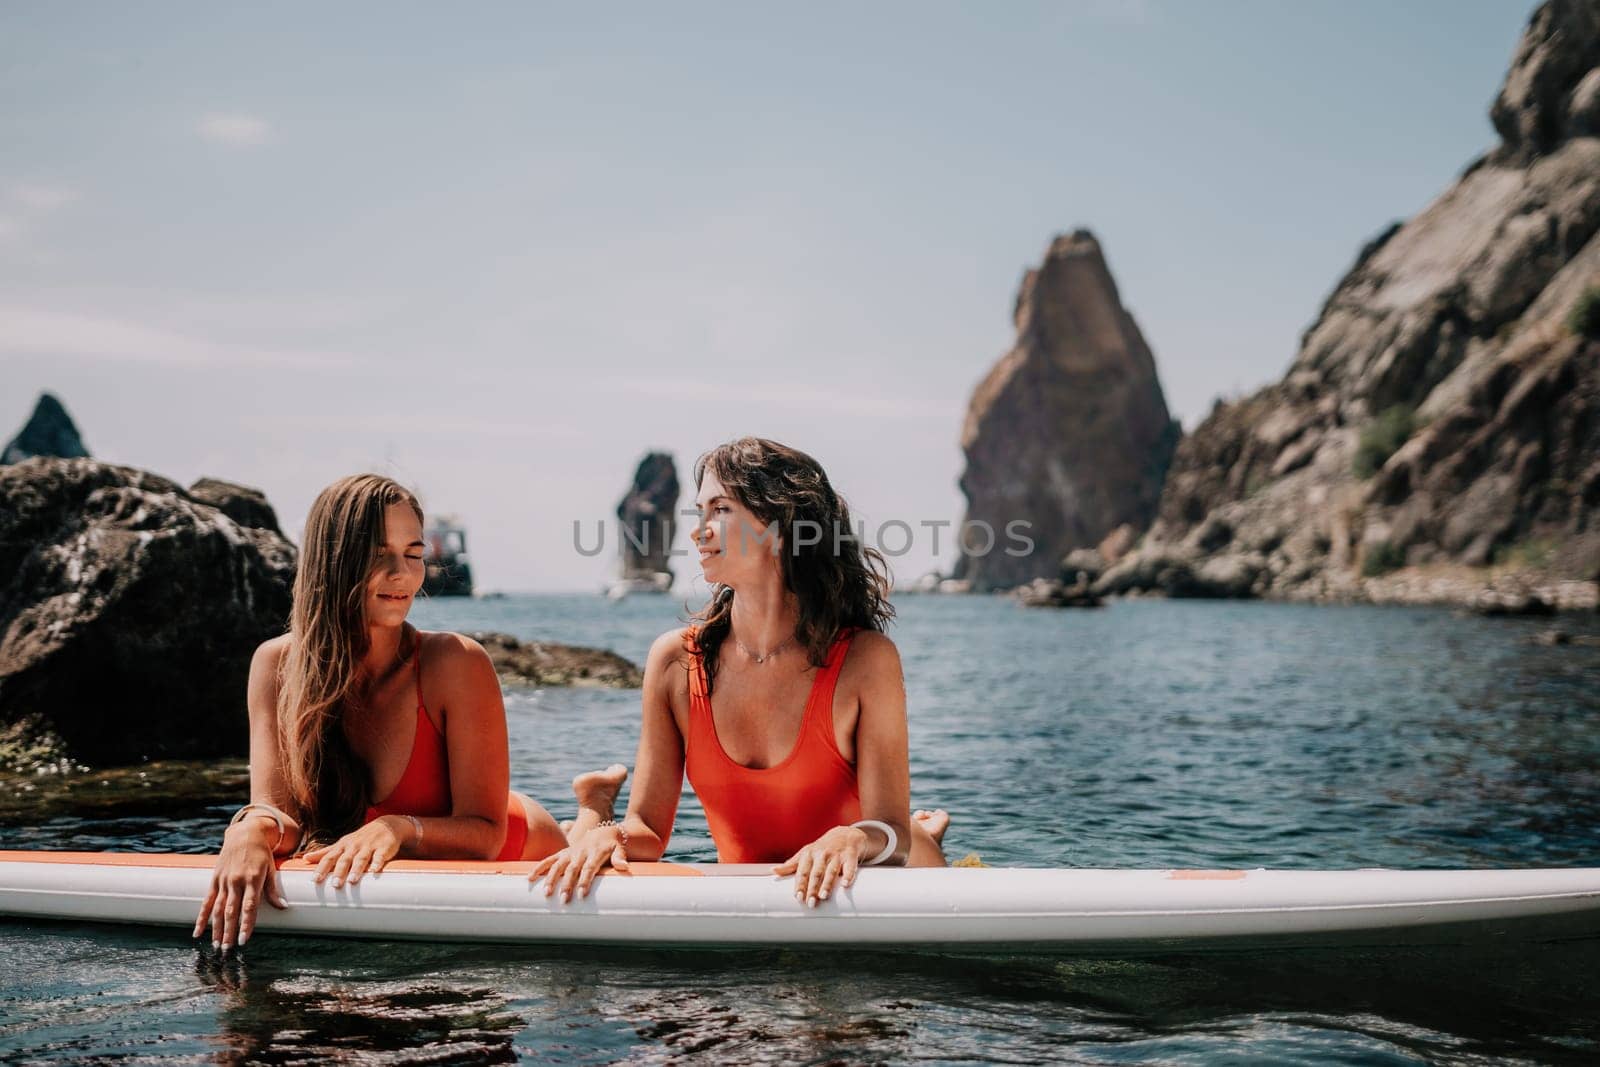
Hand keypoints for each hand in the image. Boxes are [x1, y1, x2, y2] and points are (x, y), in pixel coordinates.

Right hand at [194, 818, 287, 952]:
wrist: (244, 834)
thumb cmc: (261, 853)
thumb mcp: (271, 868)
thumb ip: (273, 890)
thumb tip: (283, 907)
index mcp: (253, 879)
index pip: (249, 907)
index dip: (246, 924)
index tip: (244, 940)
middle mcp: (236, 881)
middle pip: (231, 911)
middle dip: (229, 932)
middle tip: (227, 950)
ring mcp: (223, 881)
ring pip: (217, 909)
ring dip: (216, 929)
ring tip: (216, 945)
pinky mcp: (214, 880)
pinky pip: (206, 901)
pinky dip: (201, 917)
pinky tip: (198, 932)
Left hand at [302, 816, 409, 888]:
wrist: (387, 825)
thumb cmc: (361, 838)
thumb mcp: (342, 843)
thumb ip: (325, 852)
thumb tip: (305, 858)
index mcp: (343, 846)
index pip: (329, 857)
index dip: (322, 868)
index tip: (315, 880)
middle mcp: (354, 846)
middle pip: (345, 859)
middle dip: (339, 872)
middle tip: (334, 885)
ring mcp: (369, 846)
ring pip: (361, 858)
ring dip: (356, 869)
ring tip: (352, 881)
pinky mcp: (384, 848)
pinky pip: (380, 856)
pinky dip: (377, 863)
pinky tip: (375, 871)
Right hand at [530, 826, 628, 902]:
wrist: (605, 831)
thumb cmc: (613, 845)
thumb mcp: (620, 848)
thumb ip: (620, 857)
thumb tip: (624, 867)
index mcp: (594, 853)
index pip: (589, 868)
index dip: (585, 881)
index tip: (581, 895)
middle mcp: (580, 853)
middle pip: (572, 870)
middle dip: (567, 885)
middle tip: (563, 901)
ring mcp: (570, 853)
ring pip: (558, 865)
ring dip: (551, 879)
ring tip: (546, 894)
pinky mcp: (563, 853)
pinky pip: (549, 860)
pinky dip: (539, 868)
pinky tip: (529, 879)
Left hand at [772, 825, 869, 906]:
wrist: (845, 835)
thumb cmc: (822, 848)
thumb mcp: (806, 853)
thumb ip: (791, 864)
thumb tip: (773, 871)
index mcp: (809, 854)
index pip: (803, 871)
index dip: (800, 884)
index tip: (798, 897)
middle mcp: (822, 854)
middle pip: (816, 873)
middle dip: (812, 888)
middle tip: (811, 903)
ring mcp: (836, 854)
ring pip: (831, 870)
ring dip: (827, 883)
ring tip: (823, 896)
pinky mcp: (850, 856)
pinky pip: (850, 866)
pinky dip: (848, 875)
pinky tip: (845, 884)